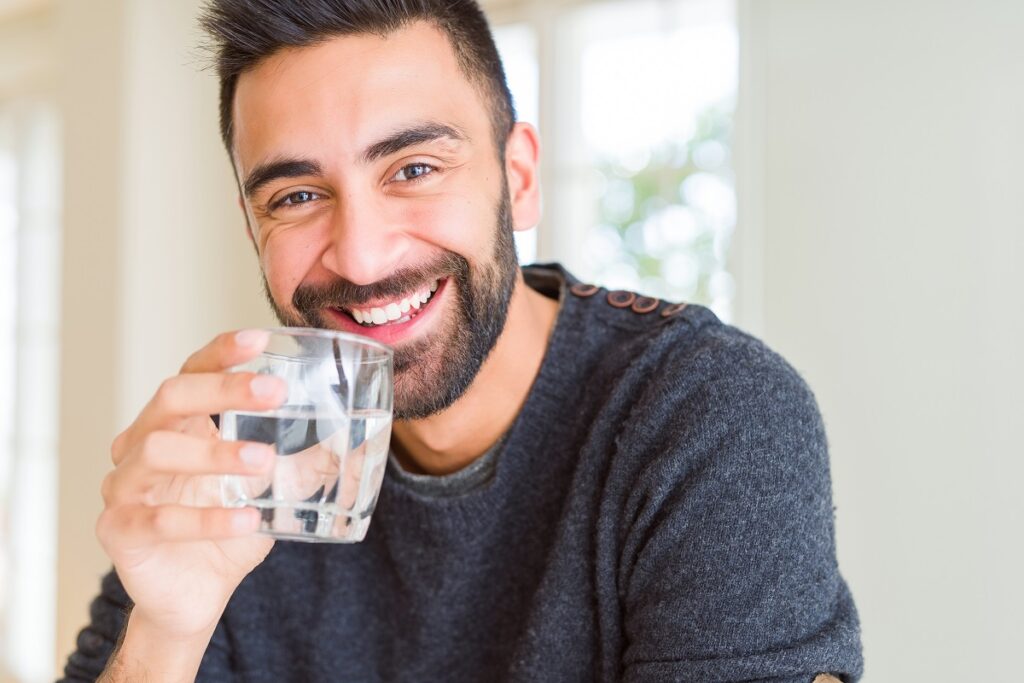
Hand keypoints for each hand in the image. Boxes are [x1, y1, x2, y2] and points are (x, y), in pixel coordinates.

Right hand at [96, 329, 285, 640]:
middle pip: (171, 397)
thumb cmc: (228, 531)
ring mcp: (124, 486)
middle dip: (222, 389)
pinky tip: (248, 520)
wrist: (195, 596)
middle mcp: (141, 444)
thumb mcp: (274, 491)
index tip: (259, 338)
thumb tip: (364, 441)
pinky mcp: (120, 530)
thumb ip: (308, 464)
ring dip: (215, 452)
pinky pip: (160, 519)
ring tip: (264, 462)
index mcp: (177, 424)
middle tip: (275, 393)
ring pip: (159, 451)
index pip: (192, 372)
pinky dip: (207, 518)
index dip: (221, 353)